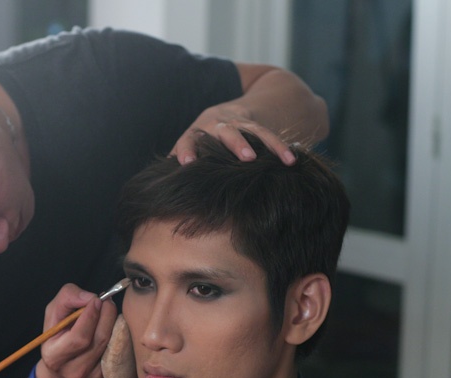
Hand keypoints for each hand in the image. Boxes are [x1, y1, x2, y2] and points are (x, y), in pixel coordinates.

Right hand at [37, 284, 117, 377]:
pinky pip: (122, 352)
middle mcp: (74, 371)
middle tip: (107, 302)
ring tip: (109, 313)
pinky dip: (121, 336)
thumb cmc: (56, 337)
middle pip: (101, 339)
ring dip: (115, 323)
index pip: (80, 337)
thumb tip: (90, 298)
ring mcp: (92, 377)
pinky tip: (113, 328)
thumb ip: (67, 299)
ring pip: (114, 345)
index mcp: (55, 357)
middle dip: (107, 315)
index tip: (96, 299)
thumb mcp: (53, 314)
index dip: (91, 315)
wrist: (60, 374)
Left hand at [170, 98, 295, 165]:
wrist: (227, 112)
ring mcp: (236, 124)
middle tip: (244, 157)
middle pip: (225, 132)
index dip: (186, 150)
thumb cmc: (201, 142)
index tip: (186, 163)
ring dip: (262, 143)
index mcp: (195, 134)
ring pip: (251, 131)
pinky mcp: (254, 125)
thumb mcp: (189, 150)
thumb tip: (160, 192)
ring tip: (272, 159)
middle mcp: (216, 126)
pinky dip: (280, 146)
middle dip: (235, 143)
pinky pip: (268, 135)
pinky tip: (291, 160)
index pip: (188, 140)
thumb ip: (179, 165)